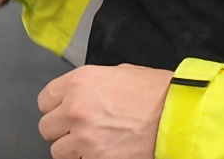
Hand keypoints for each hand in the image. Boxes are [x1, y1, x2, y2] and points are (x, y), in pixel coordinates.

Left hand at [36, 64, 170, 158]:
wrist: (179, 115)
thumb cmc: (156, 92)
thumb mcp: (116, 74)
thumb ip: (89, 85)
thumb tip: (77, 94)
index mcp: (78, 83)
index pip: (44, 100)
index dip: (56, 107)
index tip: (64, 111)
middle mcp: (76, 109)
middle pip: (47, 127)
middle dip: (62, 129)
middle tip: (80, 129)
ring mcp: (85, 137)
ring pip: (59, 151)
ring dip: (74, 148)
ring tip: (95, 142)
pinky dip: (89, 158)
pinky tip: (106, 150)